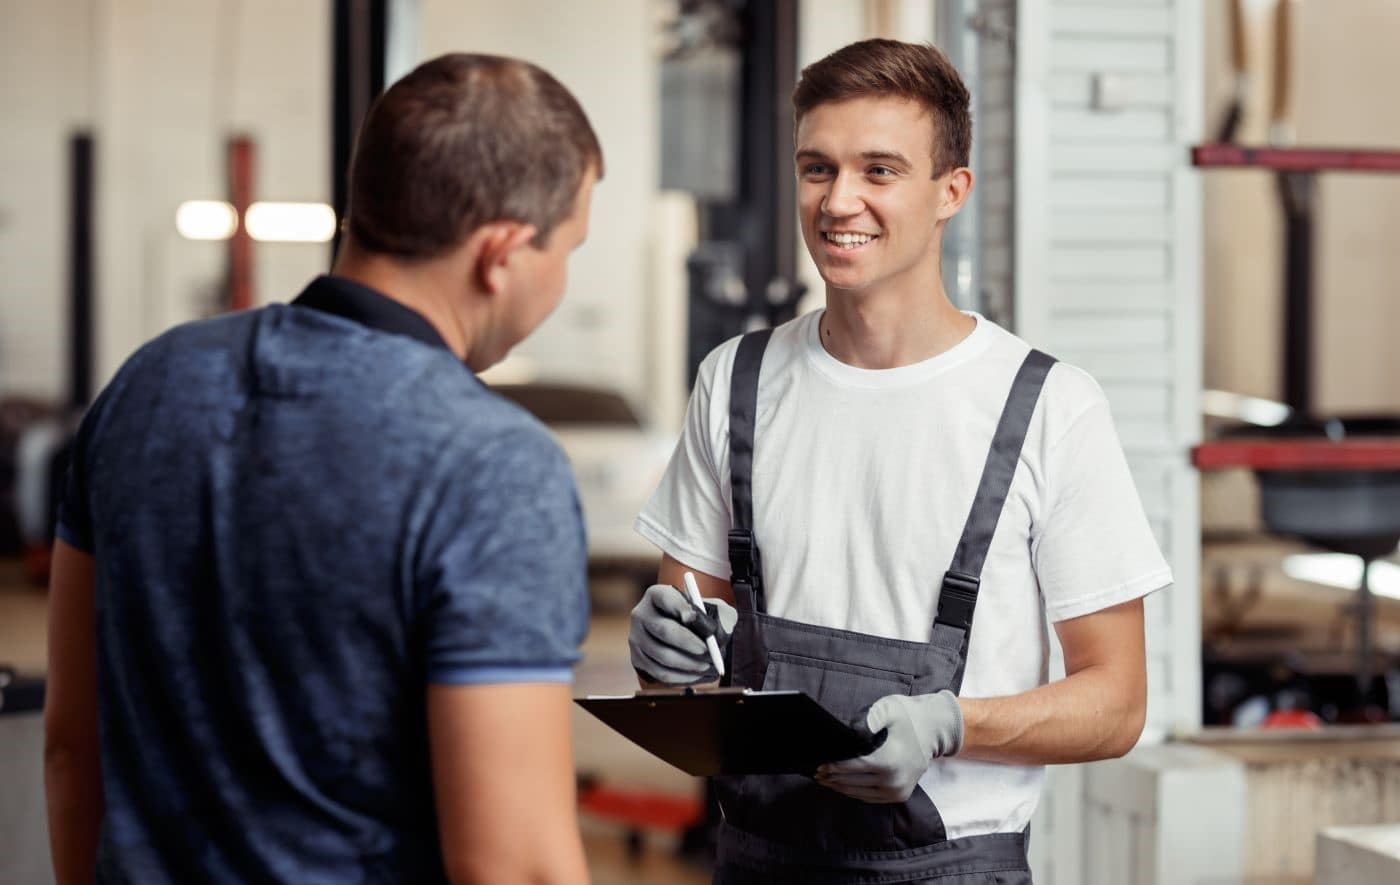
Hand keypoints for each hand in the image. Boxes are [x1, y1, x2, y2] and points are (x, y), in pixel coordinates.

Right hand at [629, 584, 736, 684]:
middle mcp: (641, 615)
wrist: (681, 636)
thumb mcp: (712, 609)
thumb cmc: (699, 619)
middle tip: (709, 651)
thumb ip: (718, 616)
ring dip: (689, 664)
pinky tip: (698, 675)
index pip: (666, 598)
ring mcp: (636, 639)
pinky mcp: (637, 660)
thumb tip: (715, 636)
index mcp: (657, 595)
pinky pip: (661, 674)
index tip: (694, 617)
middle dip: (689, 643)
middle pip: (664, 630)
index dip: (679, 608)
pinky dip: (682, 677)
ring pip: (663, 657)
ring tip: (708, 666)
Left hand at [815, 690, 962, 803]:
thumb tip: (848, 734)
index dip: (833, 766)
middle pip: (852, 782)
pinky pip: (870, 797)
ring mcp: (897, 791)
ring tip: (824, 780)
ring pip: (859, 793)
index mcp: (889, 761)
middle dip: (832, 778)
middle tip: (815, 773)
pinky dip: (854, 792)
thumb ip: (868, 719)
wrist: (935, 729)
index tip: (817, 764)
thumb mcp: (888, 709)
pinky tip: (842, 785)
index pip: (852, 767)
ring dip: (840, 787)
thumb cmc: (908, 716)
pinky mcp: (899, 795)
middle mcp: (893, 781)